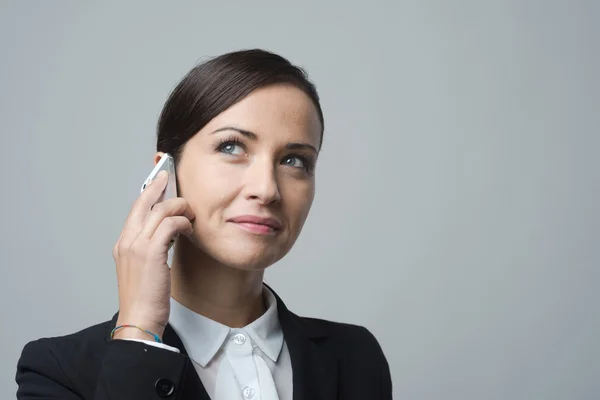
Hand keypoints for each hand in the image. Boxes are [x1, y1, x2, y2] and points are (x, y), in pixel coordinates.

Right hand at [111, 170, 194, 339]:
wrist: (139, 320)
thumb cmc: (145, 299)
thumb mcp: (144, 269)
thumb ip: (151, 250)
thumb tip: (168, 234)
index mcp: (123, 245)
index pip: (135, 211)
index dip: (147, 193)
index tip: (158, 182)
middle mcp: (126, 242)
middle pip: (142, 203)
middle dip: (157, 185)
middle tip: (169, 176)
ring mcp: (136, 246)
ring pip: (159, 211)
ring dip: (178, 207)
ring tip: (190, 213)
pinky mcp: (150, 253)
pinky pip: (169, 225)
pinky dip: (182, 222)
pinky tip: (189, 228)